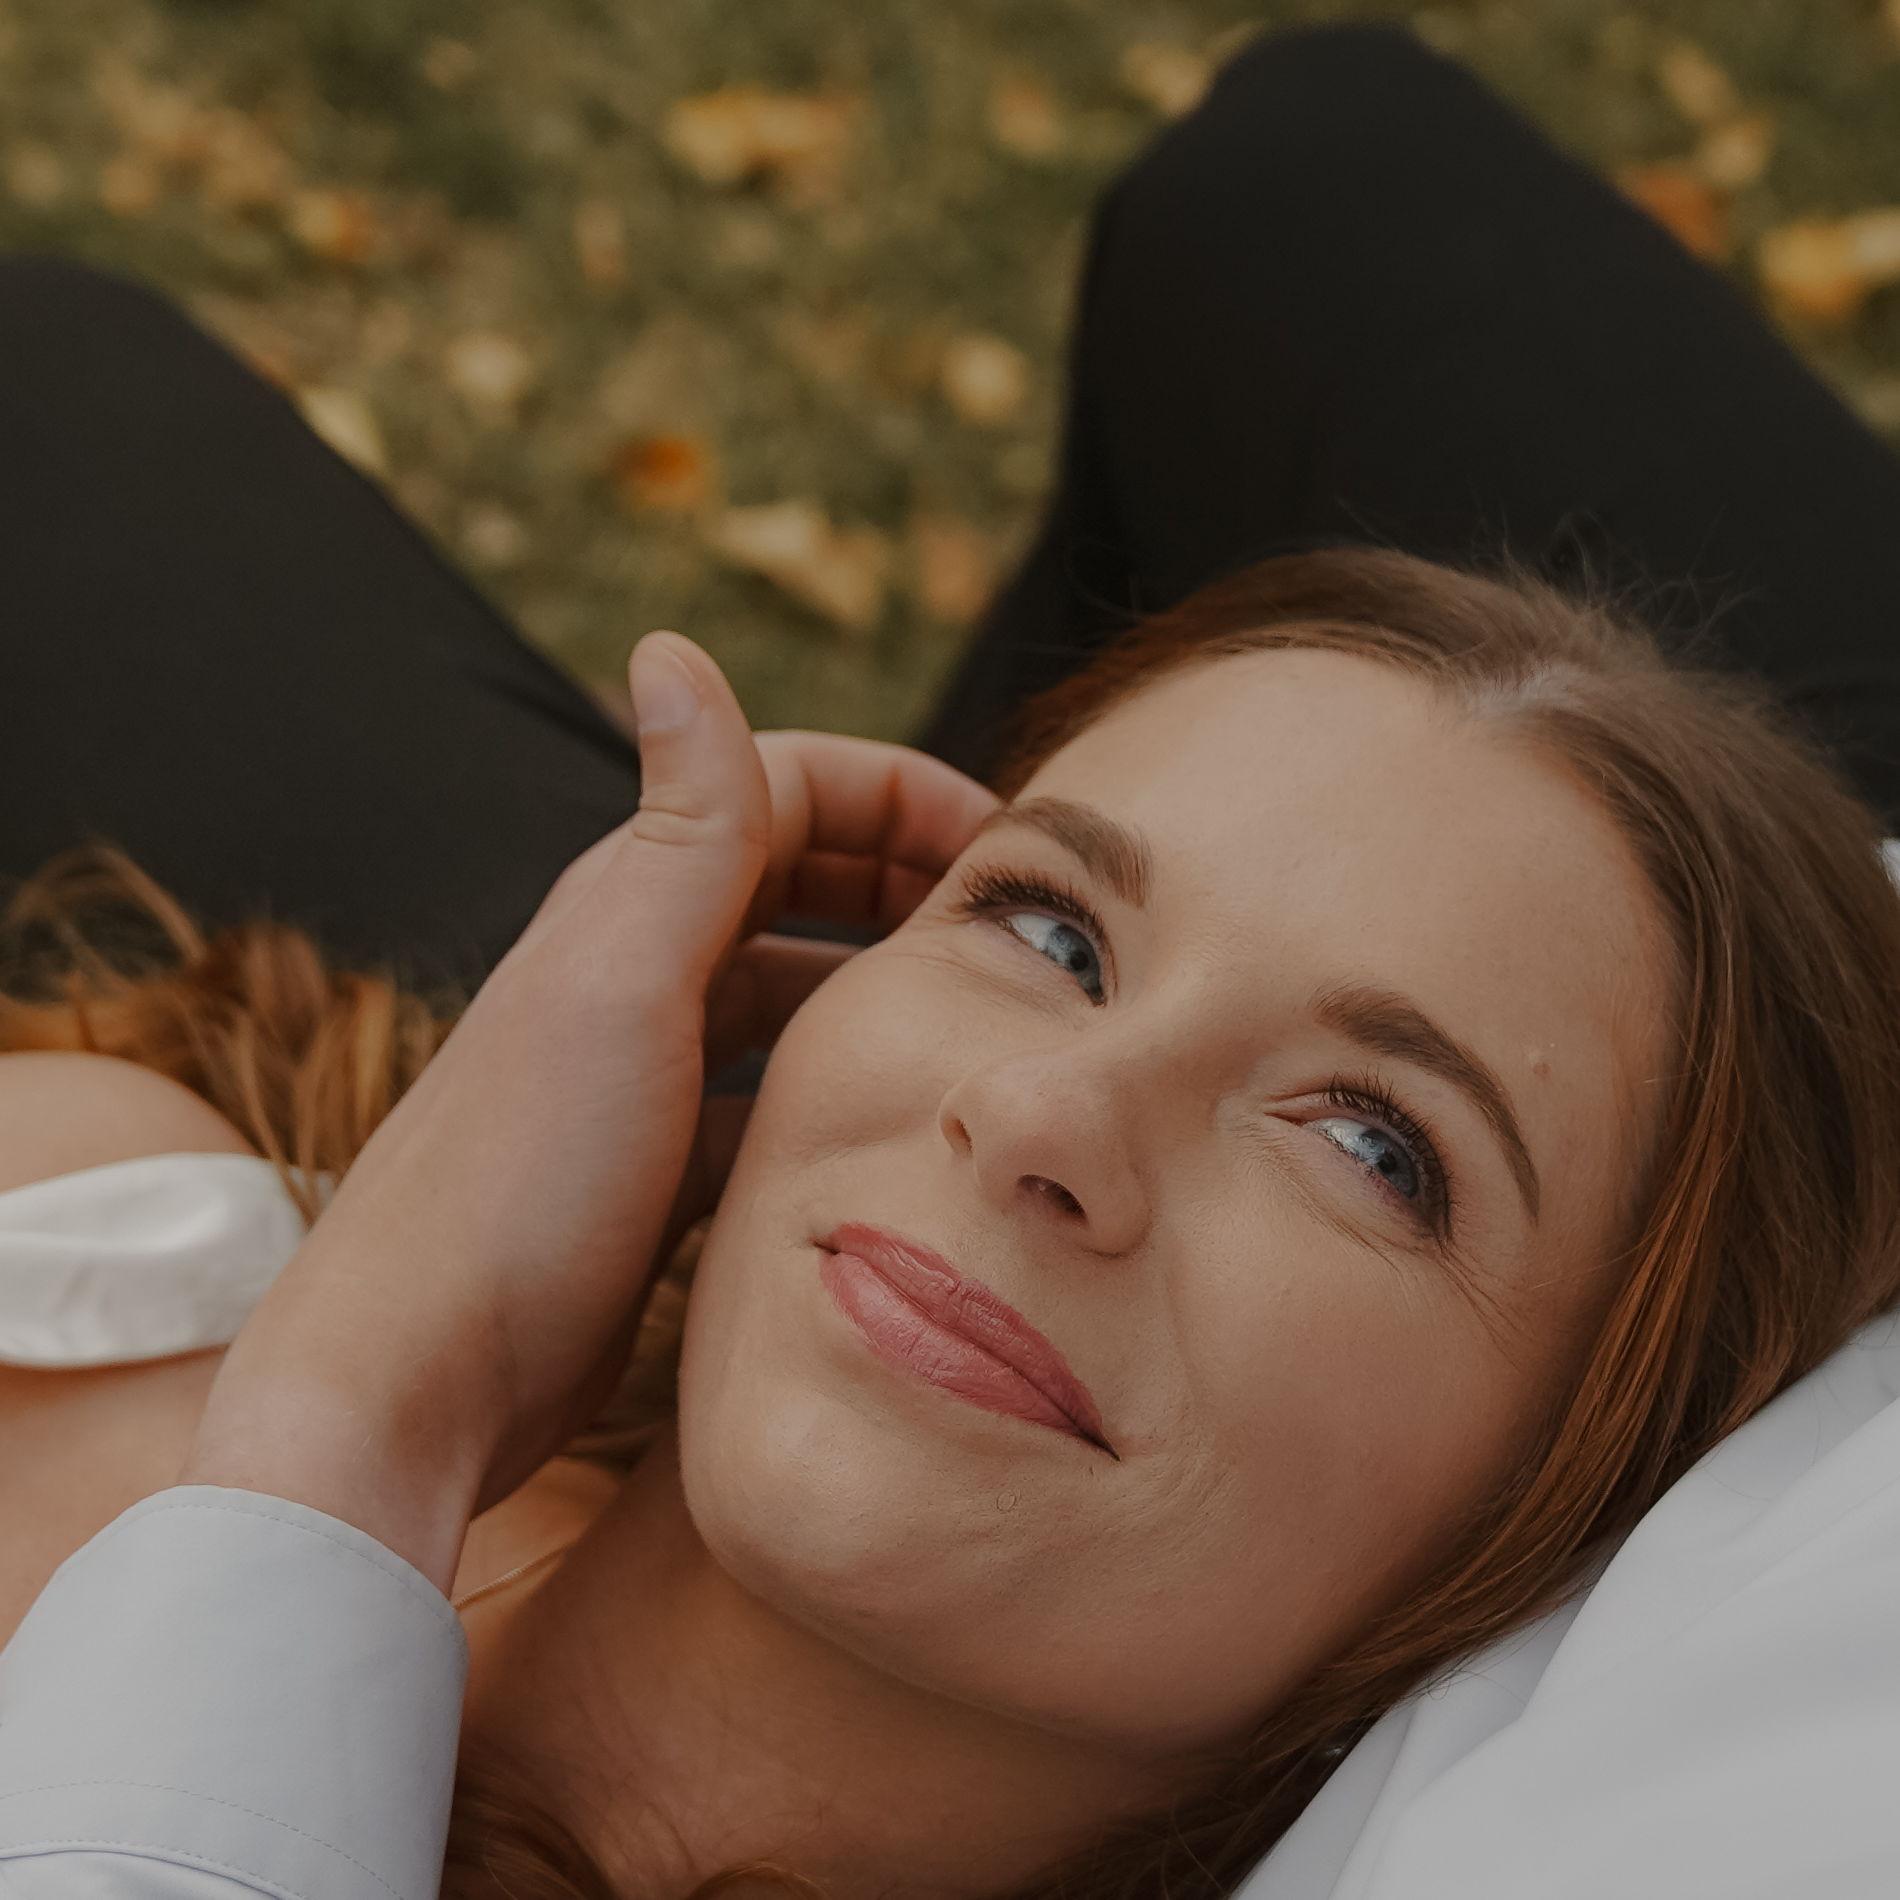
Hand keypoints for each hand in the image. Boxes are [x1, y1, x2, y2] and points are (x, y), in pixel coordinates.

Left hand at [181, 632, 998, 1588]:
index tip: (1008, 851)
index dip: (901, 792)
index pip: (782, 790)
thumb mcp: (619, 985)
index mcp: (627, 906)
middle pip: (788, 882)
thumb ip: (680, 832)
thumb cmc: (521, 1182)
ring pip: (782, 991)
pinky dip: (827, 1085)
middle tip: (1013, 932)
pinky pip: (761, 1096)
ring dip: (872, 982)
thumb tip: (669, 647)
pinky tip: (882, 1129)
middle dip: (899, 877)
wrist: (415, 1382)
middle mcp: (628, 974)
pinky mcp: (646, 1174)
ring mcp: (637, 1079)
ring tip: (972, 1021)